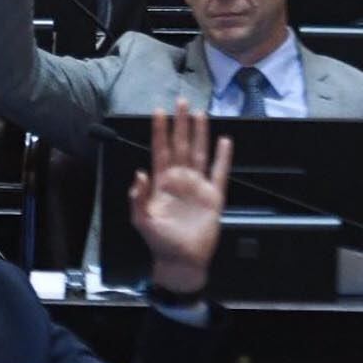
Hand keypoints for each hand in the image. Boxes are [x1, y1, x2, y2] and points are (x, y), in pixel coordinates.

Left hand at [132, 100, 230, 294]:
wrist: (181, 261)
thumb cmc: (159, 241)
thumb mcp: (142, 220)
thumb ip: (138, 197)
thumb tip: (139, 174)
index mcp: (161, 183)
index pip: (160, 150)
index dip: (159, 131)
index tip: (158, 112)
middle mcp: (180, 180)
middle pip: (181, 145)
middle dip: (180, 124)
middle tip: (181, 102)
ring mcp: (197, 186)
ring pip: (200, 153)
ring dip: (200, 134)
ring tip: (200, 114)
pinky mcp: (213, 197)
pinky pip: (219, 173)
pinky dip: (223, 157)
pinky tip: (224, 142)